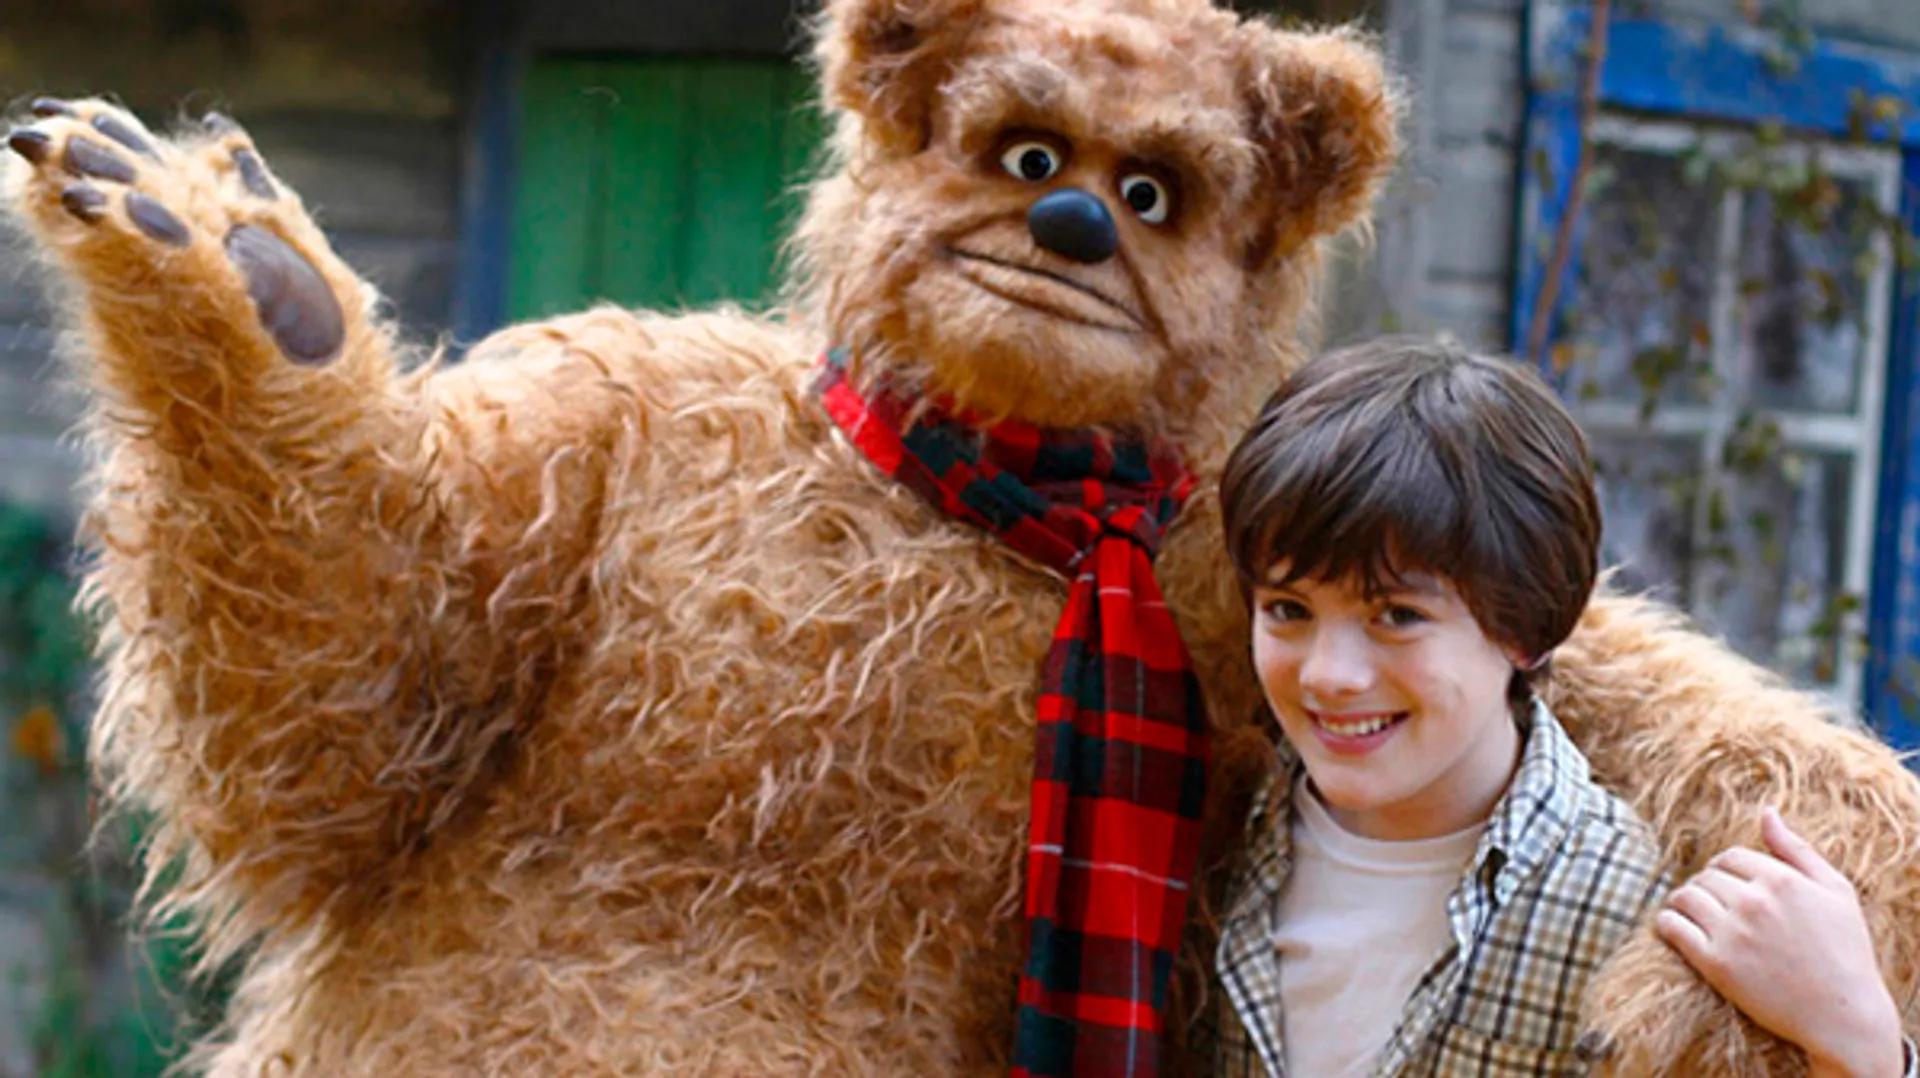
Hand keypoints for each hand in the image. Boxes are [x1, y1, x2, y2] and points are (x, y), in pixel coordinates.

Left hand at [1655, 808, 1904, 1077]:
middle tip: (1711, 902)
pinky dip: (1666, 922)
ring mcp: (1732, 932)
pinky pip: (1672, 927)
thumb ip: (1797, 849)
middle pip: (1706, 876)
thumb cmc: (1845, 951)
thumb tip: (1766, 811)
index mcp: (1781, 879)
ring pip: (1684, 896)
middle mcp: (1753, 901)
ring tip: (1690, 912)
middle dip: (1705, 885)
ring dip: (1682, 901)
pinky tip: (1671, 927)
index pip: (1729, 856)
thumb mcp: (1835, 891)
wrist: (1844, 1015)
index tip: (1728, 884)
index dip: (1725, 869)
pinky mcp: (1716, 964)